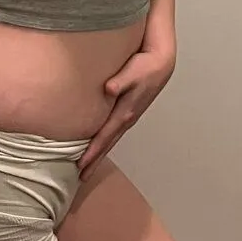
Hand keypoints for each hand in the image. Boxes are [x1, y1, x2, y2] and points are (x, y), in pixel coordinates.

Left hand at [77, 46, 175, 181]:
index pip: (105, 136)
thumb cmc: (145, 66)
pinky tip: (100, 142)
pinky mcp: (129, 110)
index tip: (81, 164)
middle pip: (108, 143)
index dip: (93, 151)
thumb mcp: (132, 72)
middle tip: (81, 177)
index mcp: (126, 112)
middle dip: (95, 160)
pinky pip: (114, 130)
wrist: (161, 63)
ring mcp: (129, 116)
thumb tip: (110, 89)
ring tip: (88, 164)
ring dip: (100, 152)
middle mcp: (127, 118)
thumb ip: (121, 81)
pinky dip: (105, 140)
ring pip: (111, 138)